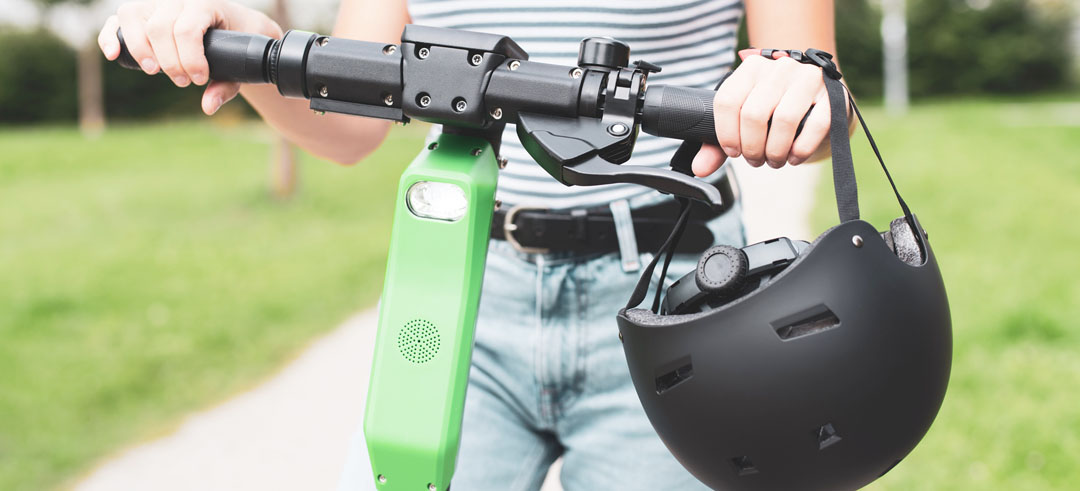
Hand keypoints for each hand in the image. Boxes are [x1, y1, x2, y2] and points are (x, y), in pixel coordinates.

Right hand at [98, 0, 282, 114]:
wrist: (233, 24)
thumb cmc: (235, 43)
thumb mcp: (238, 62)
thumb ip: (226, 85)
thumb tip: (208, 106)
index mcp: (204, 3)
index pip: (187, 29)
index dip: (190, 59)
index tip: (199, 79)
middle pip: (159, 27)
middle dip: (169, 61)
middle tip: (183, 82)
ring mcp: (156, 2)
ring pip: (134, 17)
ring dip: (140, 49)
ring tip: (154, 71)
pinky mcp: (140, 12)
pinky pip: (118, 19)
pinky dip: (110, 36)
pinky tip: (113, 55)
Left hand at [692, 54, 841, 175]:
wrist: (816, 93)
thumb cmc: (773, 108)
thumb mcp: (743, 117)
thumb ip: (718, 143)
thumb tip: (699, 168)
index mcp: (750, 68)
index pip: (727, 101)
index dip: (726, 134)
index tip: (733, 151)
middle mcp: (778, 68)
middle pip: (753, 114)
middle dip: (752, 148)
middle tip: (756, 160)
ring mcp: (807, 78)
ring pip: (784, 120)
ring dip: (775, 151)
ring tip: (774, 160)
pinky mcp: (831, 95)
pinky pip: (816, 126)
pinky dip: (801, 149)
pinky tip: (794, 157)